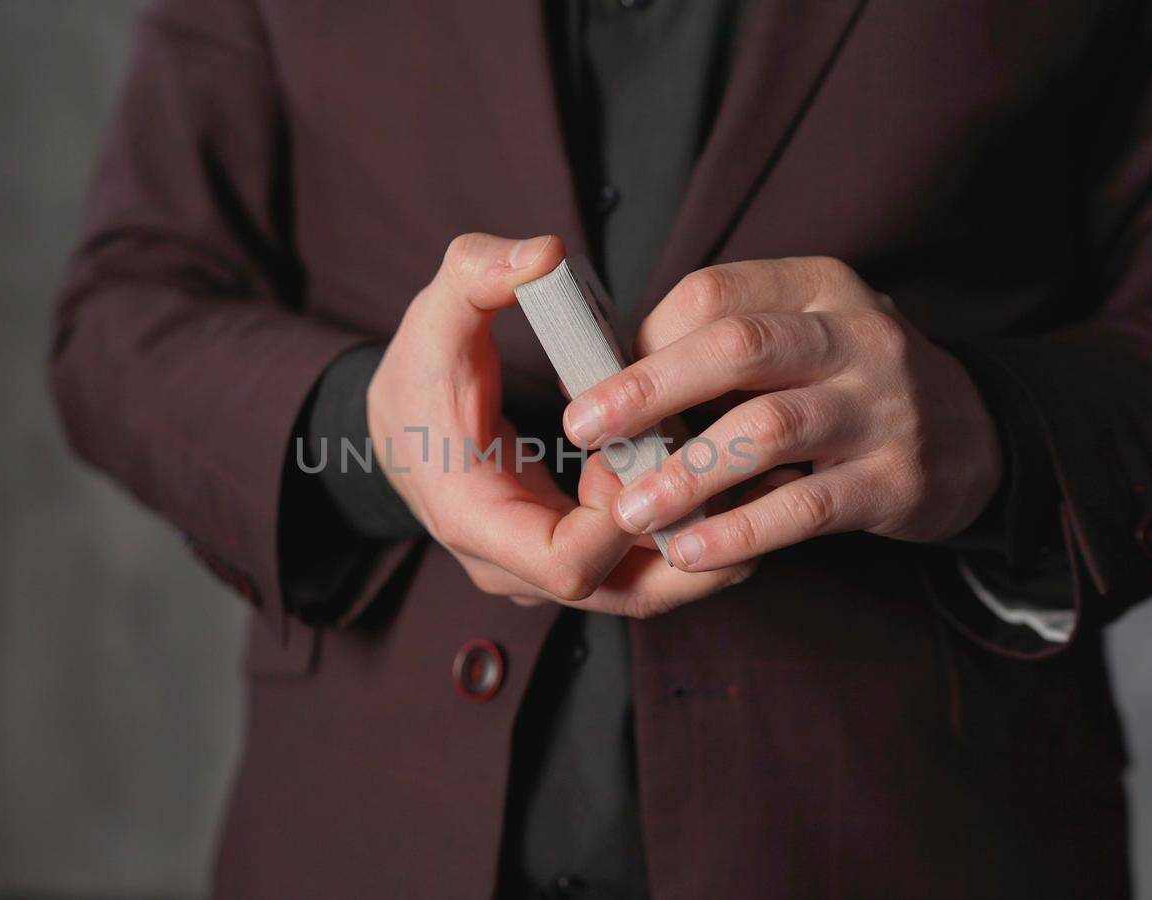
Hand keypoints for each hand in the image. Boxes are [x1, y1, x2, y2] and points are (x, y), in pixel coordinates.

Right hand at [367, 233, 753, 615]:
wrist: (399, 427)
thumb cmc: (418, 377)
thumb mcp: (436, 316)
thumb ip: (479, 274)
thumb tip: (544, 255)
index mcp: (476, 521)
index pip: (569, 566)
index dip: (626, 518)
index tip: (655, 446)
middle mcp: (512, 567)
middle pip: (625, 595)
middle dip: (692, 538)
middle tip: (746, 474)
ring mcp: (542, 574)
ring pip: (643, 591)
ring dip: (698, 538)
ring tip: (751, 474)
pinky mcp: (570, 561)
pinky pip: (638, 568)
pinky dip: (681, 529)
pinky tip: (718, 476)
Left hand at [561, 257, 1002, 571]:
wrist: (977, 436)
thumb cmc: (849, 385)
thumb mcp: (801, 338)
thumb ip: (720, 351)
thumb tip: (609, 394)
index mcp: (817, 288)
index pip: (715, 295)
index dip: (646, 342)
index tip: (596, 387)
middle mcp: (856, 336)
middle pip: (738, 349)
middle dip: (648, 390)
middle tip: (583, 429)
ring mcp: (883, 407)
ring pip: (770, 429)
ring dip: (688, 472)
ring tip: (629, 510)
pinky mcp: (896, 480)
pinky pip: (806, 508)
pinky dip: (741, 530)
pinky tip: (690, 551)